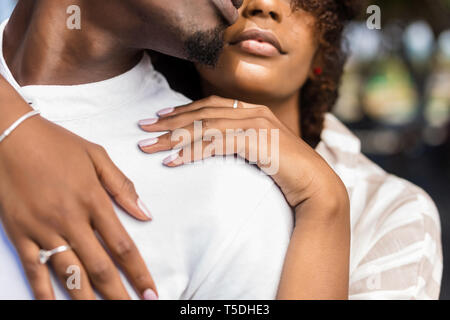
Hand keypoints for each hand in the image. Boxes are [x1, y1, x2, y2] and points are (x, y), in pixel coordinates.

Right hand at [0, 115, 156, 299]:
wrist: (10, 134)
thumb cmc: (57, 143)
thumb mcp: (97, 156)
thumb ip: (122, 186)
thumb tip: (146, 213)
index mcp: (93, 200)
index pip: (122, 246)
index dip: (139, 272)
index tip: (151, 291)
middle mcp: (71, 220)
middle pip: (100, 267)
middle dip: (119, 294)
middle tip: (137, 309)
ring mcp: (43, 229)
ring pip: (69, 274)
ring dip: (88, 299)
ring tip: (105, 314)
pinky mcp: (19, 233)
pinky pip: (34, 269)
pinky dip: (45, 292)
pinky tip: (56, 307)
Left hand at [138, 95, 346, 209]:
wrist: (315, 185)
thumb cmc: (286, 171)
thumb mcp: (259, 150)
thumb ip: (239, 141)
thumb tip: (213, 144)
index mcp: (252, 111)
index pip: (208, 106)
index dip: (181, 111)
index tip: (158, 118)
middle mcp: (252, 112)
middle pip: (201, 113)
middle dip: (169, 122)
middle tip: (142, 129)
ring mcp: (256, 124)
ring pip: (205, 127)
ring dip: (173, 138)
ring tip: (149, 148)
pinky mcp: (256, 141)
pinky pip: (216, 145)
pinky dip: (192, 153)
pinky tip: (173, 162)